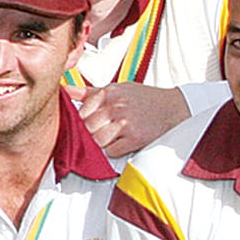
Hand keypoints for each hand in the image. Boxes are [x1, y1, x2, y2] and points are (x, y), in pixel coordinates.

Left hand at [72, 82, 190, 158]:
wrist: (173, 108)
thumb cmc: (144, 99)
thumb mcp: (118, 89)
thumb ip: (91, 92)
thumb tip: (66, 90)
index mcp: (109, 93)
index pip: (82, 112)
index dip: (86, 119)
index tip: (95, 120)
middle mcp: (116, 107)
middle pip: (88, 127)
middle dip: (94, 131)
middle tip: (106, 129)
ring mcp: (125, 123)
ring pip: (97, 140)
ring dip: (104, 142)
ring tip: (115, 135)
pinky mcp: (135, 138)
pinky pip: (111, 151)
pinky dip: (115, 150)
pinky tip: (123, 142)